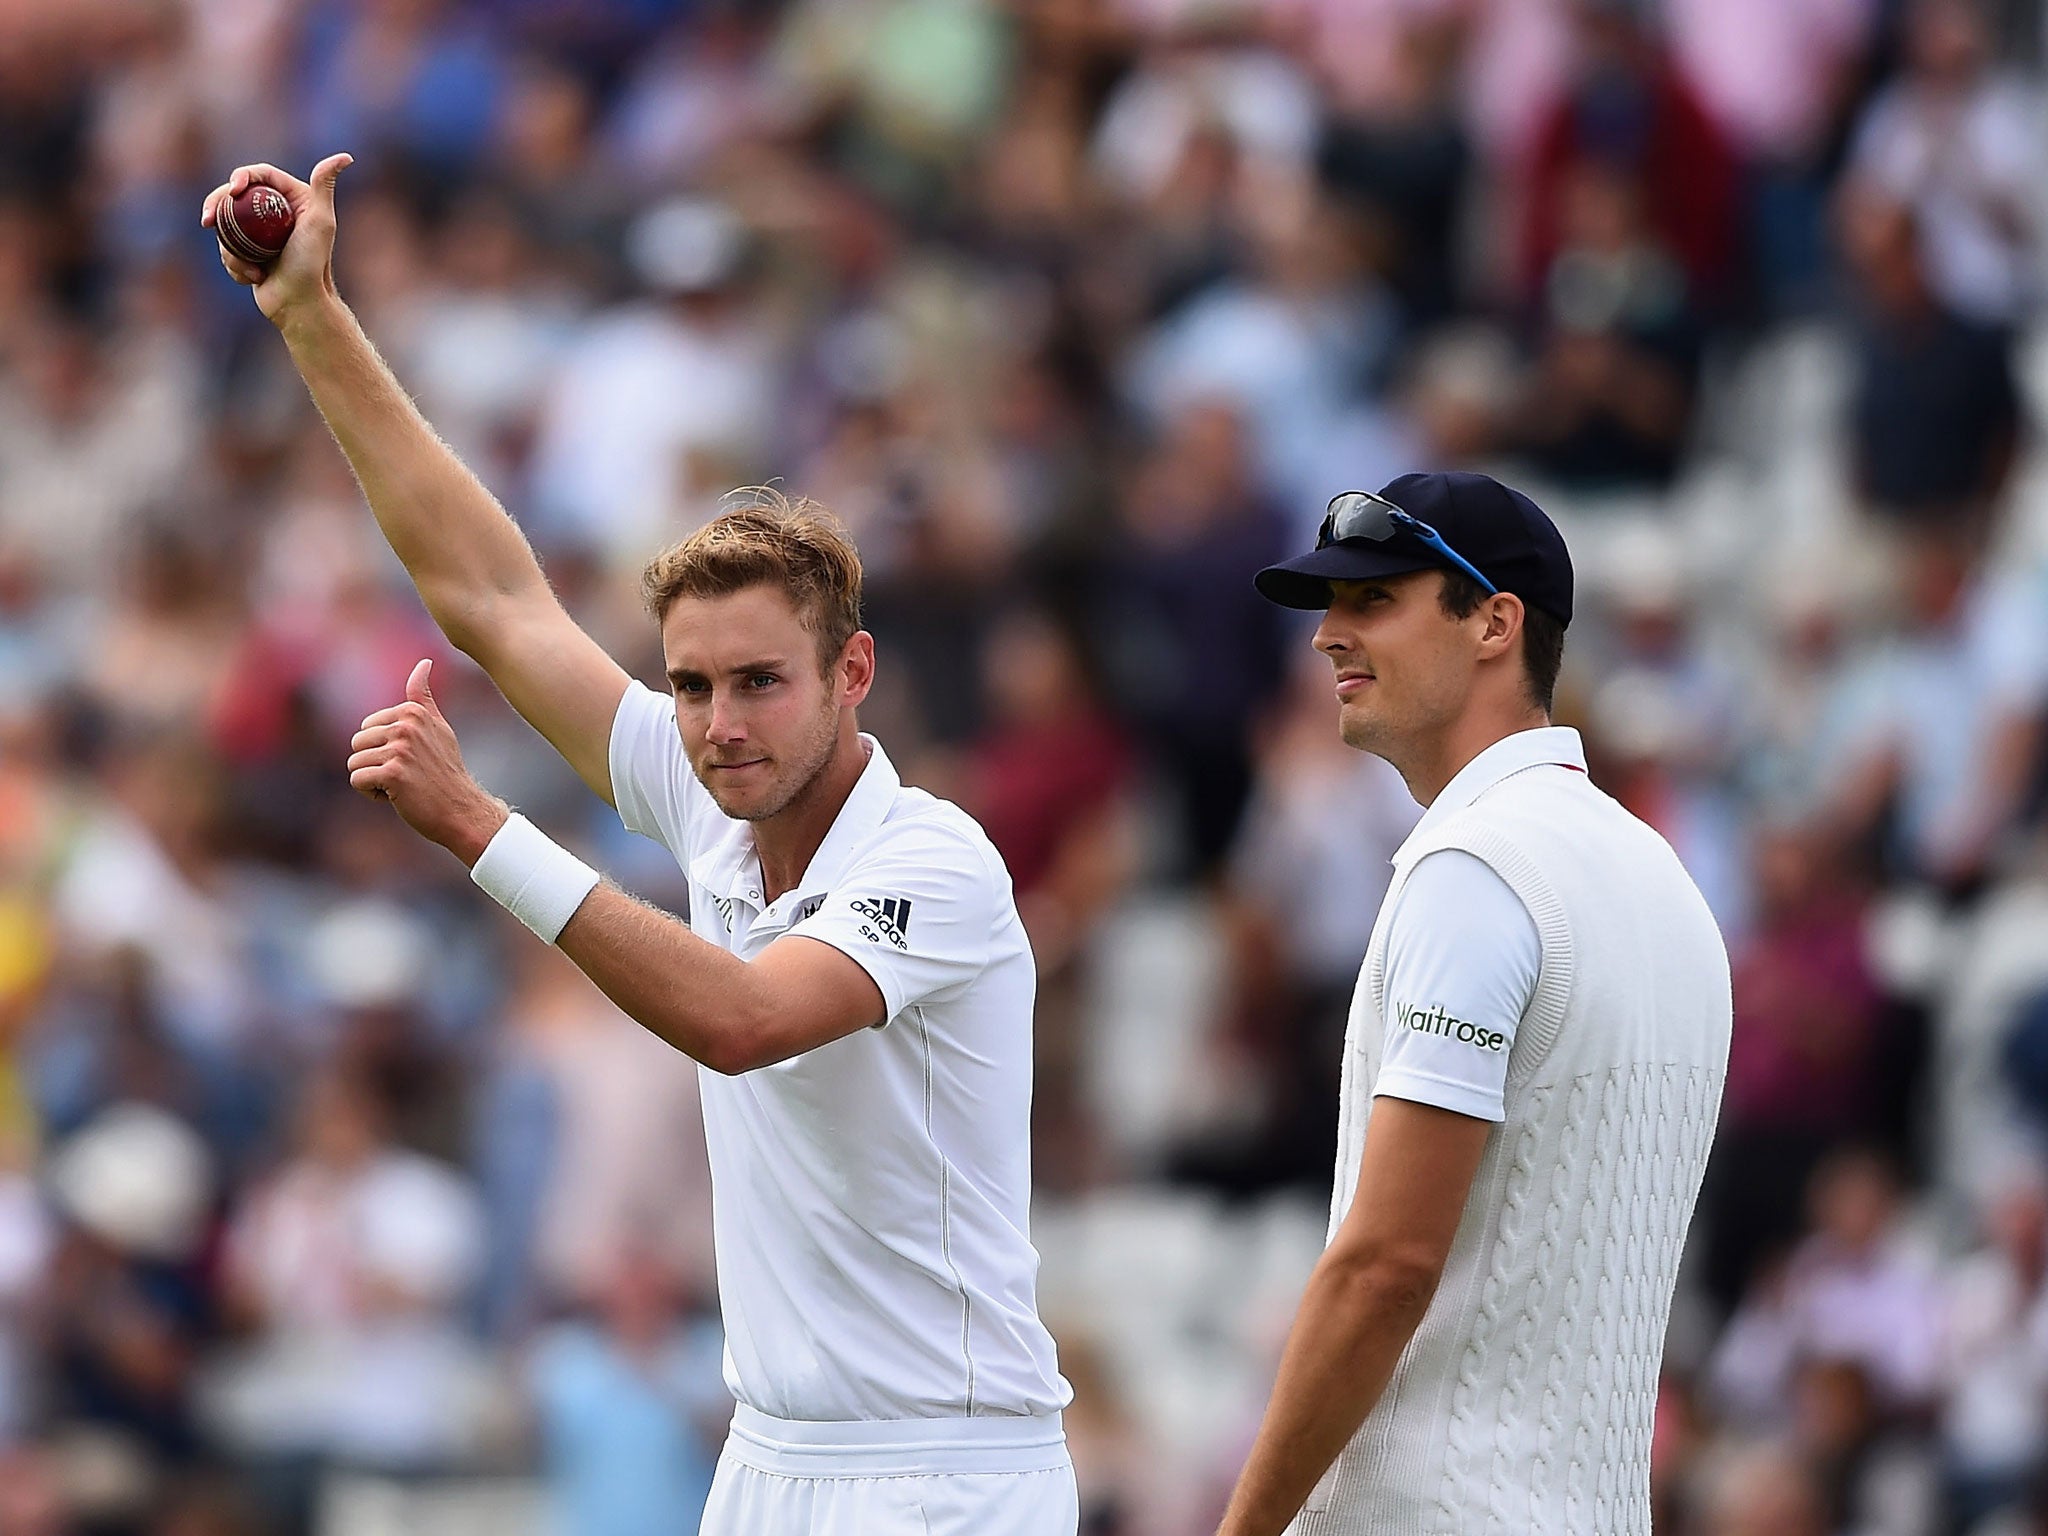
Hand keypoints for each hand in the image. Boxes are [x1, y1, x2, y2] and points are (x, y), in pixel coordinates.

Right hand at [200, 152, 352, 326]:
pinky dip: (235, 264)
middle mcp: (276, 213)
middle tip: (207, 220)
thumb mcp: (320, 222)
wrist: (300, 304)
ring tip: (253, 269)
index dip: (241, 176)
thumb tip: (344, 156)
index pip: (259, 174)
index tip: (232, 190)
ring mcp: (260, 234)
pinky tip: (254, 279)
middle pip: (235, 197)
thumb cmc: (311, 264)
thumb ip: (324, 186)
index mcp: (293, 199)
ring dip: (231, 248)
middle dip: (216, 207)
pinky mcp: (249, 253)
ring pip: (227, 225)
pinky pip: (227, 249)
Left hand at [348, 660, 508, 863]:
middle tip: (406, 775)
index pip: (367, 727)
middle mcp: (406, 725)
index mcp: (413, 712)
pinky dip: (372, 794)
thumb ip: (423, 697)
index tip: (411, 759)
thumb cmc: (446, 772)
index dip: (383, 749)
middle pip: (357, 743)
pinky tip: (398, 797)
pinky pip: (357, 780)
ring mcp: (400, 748)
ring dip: (373, 780)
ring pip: (355, 763)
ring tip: (402, 785)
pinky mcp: (393, 772)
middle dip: (374, 764)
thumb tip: (424, 662)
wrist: (462, 810)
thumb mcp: (438, 728)